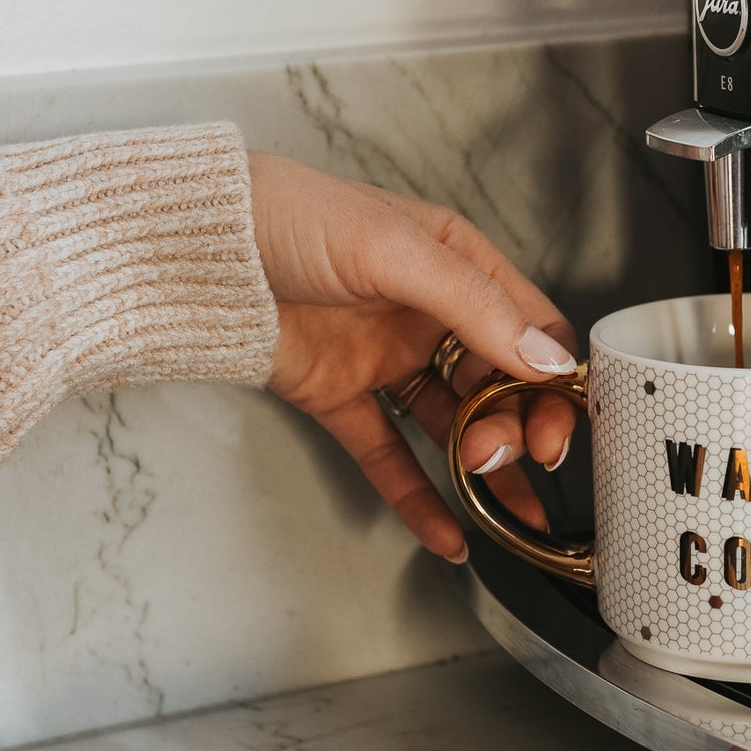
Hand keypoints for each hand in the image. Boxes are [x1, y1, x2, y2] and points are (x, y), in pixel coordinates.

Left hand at [247, 152, 579, 560]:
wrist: (190, 249)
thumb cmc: (288, 216)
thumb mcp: (394, 249)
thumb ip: (475, 306)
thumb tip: (545, 360)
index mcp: (457, 262)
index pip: (532, 328)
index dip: (555, 380)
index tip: (560, 423)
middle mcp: (430, 312)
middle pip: (499, 385)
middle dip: (513, 427)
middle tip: (503, 452)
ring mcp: (386, 357)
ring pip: (453, 425)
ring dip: (481, 468)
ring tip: (495, 505)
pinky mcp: (341, 396)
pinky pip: (389, 456)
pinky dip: (418, 498)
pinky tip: (447, 534)